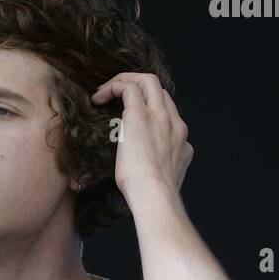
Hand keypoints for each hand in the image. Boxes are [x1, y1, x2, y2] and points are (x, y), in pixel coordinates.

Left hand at [90, 73, 192, 205]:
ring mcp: (160, 117)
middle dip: (140, 88)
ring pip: (148, 81)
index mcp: (180, 141)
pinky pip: (129, 87)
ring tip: (105, 91)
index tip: (131, 119)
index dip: (150, 109)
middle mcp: (174, 124)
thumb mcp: (160, 181)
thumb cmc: (152, 199)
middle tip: (118, 95)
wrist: (156, 198)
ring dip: (126, 81)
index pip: (169, 113)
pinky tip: (98, 97)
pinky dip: (113, 86)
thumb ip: (156, 170)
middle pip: (161, 91)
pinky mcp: (141, 116)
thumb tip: (140, 174)